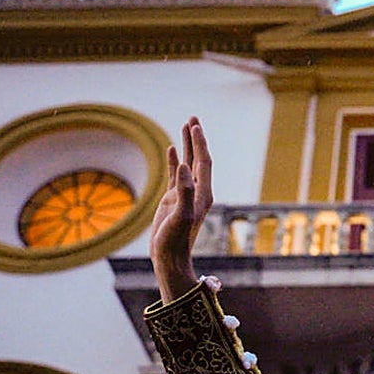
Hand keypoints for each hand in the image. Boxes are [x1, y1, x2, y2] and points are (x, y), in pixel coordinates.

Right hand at [149, 117, 212, 302]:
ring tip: (185, 125)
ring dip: (187, 145)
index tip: (195, 125)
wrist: (169, 256)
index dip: (200, 143)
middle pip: (199, 158)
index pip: (204, 162)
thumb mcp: (180, 215)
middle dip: (196, 138)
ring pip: (188, 163)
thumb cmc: (175, 239)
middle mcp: (197, 191)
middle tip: (193, 117)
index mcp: (203, 193)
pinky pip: (176, 174)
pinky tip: (171, 149)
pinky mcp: (173, 199)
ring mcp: (185, 194)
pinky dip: (174, 160)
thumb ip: (184, 191)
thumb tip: (184, 165)